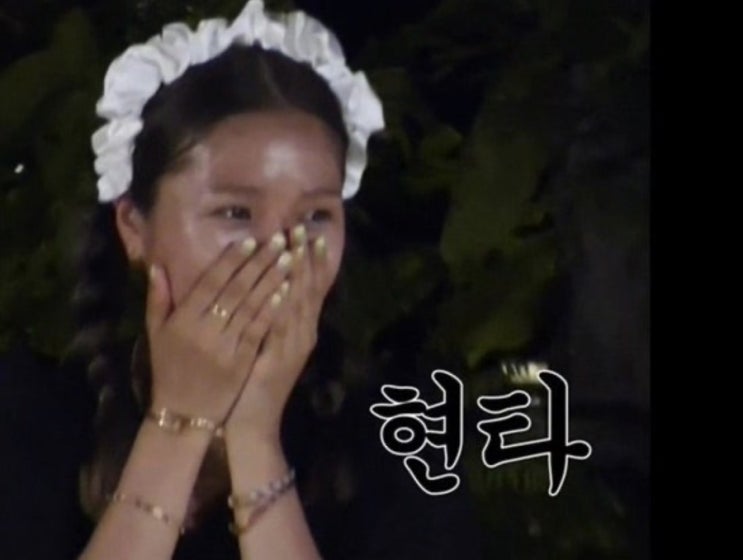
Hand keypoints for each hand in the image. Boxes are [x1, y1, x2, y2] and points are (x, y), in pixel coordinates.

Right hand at [146, 234, 293, 422]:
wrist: (183, 414)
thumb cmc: (168, 369)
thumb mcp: (156, 334)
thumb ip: (158, 299)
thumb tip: (157, 265)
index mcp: (183, 320)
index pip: (211, 283)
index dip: (231, 260)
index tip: (250, 239)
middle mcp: (204, 330)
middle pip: (236, 290)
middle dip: (258, 263)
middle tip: (279, 240)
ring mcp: (225, 347)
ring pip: (251, 307)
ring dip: (271, 281)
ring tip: (288, 259)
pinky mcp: (242, 362)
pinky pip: (259, 331)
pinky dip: (272, 310)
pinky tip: (286, 292)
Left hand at [224, 226, 334, 439]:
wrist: (253, 422)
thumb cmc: (252, 382)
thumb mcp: (264, 343)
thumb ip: (268, 315)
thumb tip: (269, 285)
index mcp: (299, 329)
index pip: (308, 288)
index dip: (310, 260)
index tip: (306, 232)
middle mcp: (303, 334)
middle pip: (309, 289)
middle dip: (306, 258)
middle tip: (304, 229)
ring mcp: (294, 346)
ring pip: (300, 302)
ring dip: (299, 273)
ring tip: (298, 246)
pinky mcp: (280, 359)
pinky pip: (283, 327)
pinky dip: (285, 306)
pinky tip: (284, 286)